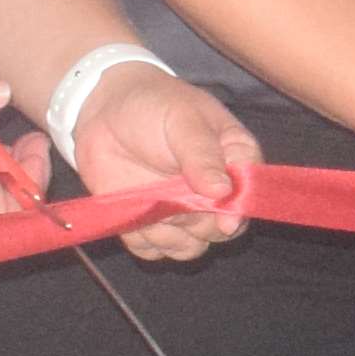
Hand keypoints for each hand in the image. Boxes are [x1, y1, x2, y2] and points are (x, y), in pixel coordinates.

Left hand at [59, 66, 258, 261]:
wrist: (104, 108)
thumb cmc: (153, 105)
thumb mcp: (183, 120)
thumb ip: (202, 155)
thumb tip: (223, 191)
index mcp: (234, 161)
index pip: (250, 197)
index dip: (238, 212)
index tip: (223, 218)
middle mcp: (213, 193)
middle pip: (220, 231)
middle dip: (198, 223)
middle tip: (175, 201)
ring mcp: (180, 212)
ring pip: (189, 248)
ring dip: (169, 235)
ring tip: (150, 204)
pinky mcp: (149, 223)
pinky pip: (153, 251)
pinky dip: (142, 240)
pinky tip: (134, 213)